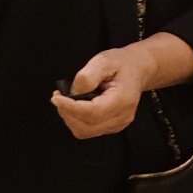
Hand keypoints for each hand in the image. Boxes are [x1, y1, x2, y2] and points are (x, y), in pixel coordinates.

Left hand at [50, 33, 192, 139]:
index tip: (56, 97)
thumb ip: (87, 76)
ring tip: (65, 100)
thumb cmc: (120, 64)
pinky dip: (76, 120)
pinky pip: (88, 130)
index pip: (93, 113)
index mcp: (122, 100)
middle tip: (59, 96)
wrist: (136, 71)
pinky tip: (74, 106)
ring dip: (70, 118)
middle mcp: (121, 117)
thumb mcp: (103, 61)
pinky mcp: (111, 126)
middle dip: (68, 113)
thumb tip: (72, 92)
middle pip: (87, 127)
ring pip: (85, 131)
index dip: (71, 108)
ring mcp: (117, 125)